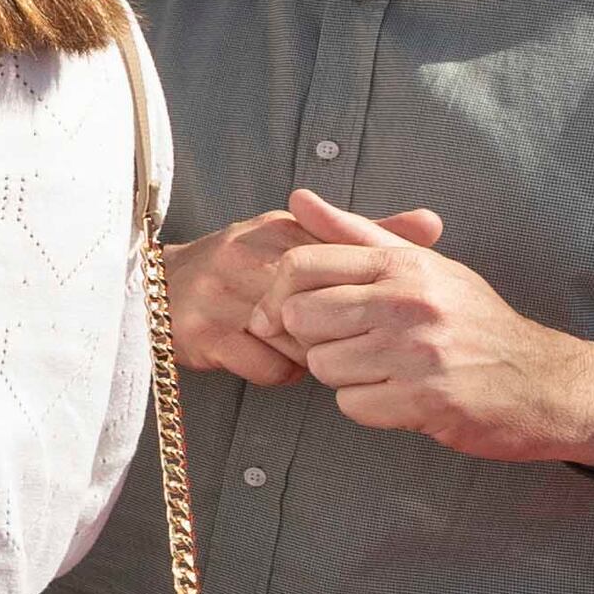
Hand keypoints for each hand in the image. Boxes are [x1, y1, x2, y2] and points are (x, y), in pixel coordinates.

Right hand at [161, 202, 443, 383]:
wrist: (158, 287)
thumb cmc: (243, 265)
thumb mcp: (298, 237)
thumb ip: (364, 234)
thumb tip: (435, 223)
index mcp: (278, 231)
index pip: (338, 265)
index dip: (359, 296)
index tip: (367, 311)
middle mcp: (246, 258)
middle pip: (320, 308)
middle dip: (335, 329)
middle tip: (339, 337)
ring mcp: (222, 297)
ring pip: (297, 340)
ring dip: (307, 352)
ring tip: (302, 346)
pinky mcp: (204, 334)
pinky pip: (268, 367)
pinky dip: (278, 371)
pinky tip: (272, 360)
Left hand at [266, 190, 593, 463]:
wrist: (544, 382)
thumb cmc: (472, 321)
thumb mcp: (422, 265)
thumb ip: (354, 233)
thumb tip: (296, 198)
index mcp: (404, 265)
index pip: (301, 266)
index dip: (277, 294)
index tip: (284, 314)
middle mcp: (409, 302)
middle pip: (301, 318)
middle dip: (312, 338)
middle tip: (345, 345)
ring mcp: (418, 353)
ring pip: (323, 366)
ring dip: (343, 376)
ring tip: (383, 370)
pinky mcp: (425, 400)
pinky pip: (352, 406)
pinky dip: (368, 406)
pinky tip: (400, 396)